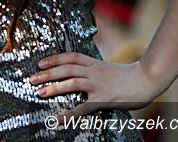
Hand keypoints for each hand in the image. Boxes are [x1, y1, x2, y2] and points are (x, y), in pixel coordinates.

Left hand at [28, 52, 159, 124]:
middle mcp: (93, 71)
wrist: (146, 79)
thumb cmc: (130, 76)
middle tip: (31, 78)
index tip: (41, 62)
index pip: (70, 57)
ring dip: (53, 87)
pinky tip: (57, 120)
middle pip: (65, 68)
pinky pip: (82, 107)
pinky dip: (68, 114)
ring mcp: (97, 84)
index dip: (54, 58)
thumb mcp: (109, 69)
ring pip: (70, 82)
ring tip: (38, 92)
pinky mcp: (102, 99)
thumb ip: (96, 72)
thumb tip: (85, 75)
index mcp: (94, 63)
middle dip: (47, 73)